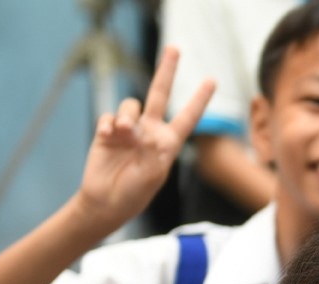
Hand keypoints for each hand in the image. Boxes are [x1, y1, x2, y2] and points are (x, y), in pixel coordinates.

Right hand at [74, 46, 214, 231]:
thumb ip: (154, 152)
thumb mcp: (152, 175)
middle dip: (166, 70)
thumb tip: (145, 131)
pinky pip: (109, 116)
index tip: (212, 80)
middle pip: (160, 94)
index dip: (199, 99)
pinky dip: (109, 123)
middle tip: (174, 47)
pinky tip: (108, 137)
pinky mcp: (108, 131)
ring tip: (123, 133)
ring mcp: (129, 130)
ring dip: (127, 116)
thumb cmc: (134, 193)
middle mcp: (150, 131)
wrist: (106, 201)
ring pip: (131, 105)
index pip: (187, 117)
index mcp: (168, 143)